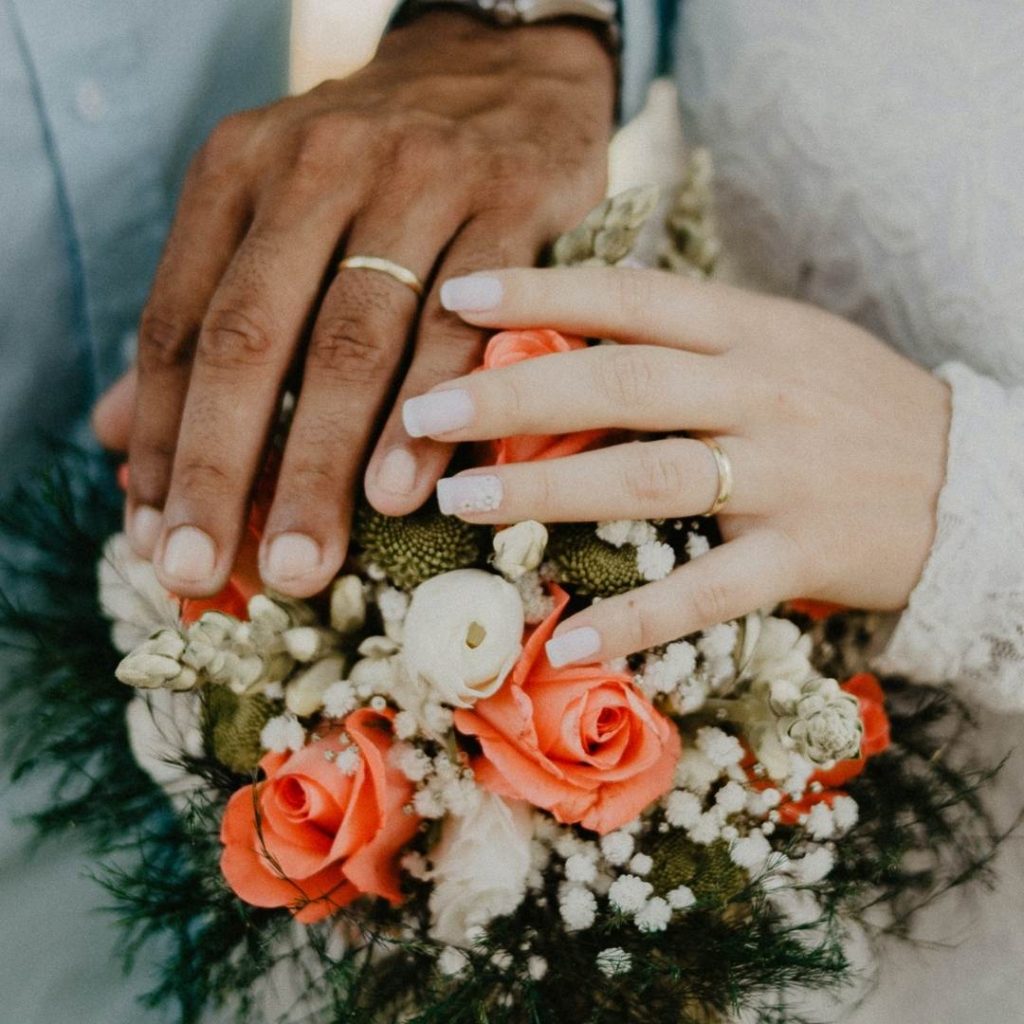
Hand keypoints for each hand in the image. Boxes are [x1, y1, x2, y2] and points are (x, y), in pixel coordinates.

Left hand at [92, 12, 613, 598]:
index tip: (155, 536)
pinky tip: (407, 490)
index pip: (179, 322)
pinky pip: (465, 323)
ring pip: (357, 338)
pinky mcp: (509, 202)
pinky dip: (433, 410)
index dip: (160, 437)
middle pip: (254, 335)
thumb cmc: (378, 166)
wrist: (502, 68)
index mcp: (240, 171)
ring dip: (324, 458)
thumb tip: (115, 433)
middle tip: (203, 570)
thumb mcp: (273, 210)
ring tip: (303, 555)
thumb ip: (202, 314)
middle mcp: (318, 165)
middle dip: (222, 465)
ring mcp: (419, 180)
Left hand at [402, 266, 950, 664]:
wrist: (969, 478)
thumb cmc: (847, 405)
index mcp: (750, 328)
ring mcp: (784, 474)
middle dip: (511, 396)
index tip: (454, 297)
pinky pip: (709, 588)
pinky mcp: (805, 553)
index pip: (630, 298)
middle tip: (422, 411)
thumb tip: (570, 331)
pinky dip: (639, 615)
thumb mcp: (779, 344)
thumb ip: (688, 339)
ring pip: (650, 477)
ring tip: (461, 499)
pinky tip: (569, 634)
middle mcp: (761, 391)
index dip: (538, 291)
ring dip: (548, 491)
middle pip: (619, 385)